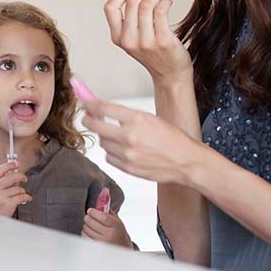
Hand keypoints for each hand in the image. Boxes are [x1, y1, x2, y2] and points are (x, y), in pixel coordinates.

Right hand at [0, 161, 32, 216]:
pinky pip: (21, 196)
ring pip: (17, 188)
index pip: (0, 170)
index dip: (9, 165)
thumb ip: (0, 184)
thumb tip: (14, 175)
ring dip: (22, 191)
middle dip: (20, 176)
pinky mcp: (8, 204)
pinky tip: (27, 198)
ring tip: (21, 195)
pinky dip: (27, 197)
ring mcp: (1, 196)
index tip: (16, 163)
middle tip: (24, 178)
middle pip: (11, 176)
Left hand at [81, 100, 205, 185]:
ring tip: (114, 134)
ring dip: (104, 136)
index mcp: (137, 119)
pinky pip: (109, 157)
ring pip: (102, 142)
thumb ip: (127, 114)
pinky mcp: (127, 168)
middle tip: (87, 117)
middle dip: (88, 120)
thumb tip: (104, 108)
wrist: (186, 161)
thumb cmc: (173, 139)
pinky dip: (111, 152)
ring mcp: (127, 154)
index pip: (103, 108)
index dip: (89, 104)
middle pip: (95, 126)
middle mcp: (129, 136)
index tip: (84, 102)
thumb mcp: (151, 118)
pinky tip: (122, 149)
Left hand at [81, 208, 133, 247]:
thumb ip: (108, 212)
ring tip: (89, 224)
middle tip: (88, 216)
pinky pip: (84, 237)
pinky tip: (88, 231)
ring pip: (87, 230)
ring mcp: (102, 242)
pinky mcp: (96, 247)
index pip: (103, 217)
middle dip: (87, 218)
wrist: (122, 247)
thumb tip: (99, 202)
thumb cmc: (118, 232)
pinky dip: (84, 232)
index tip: (90, 210)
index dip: (94, 212)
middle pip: (92, 223)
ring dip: (86, 225)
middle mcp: (109, 235)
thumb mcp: (117, 221)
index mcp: (116, 226)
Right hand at [104, 0, 192, 84]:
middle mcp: (129, 41)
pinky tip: (168, 2)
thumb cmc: (155, 52)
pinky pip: (161, 11)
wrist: (170, 74)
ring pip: (147, 5)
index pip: (111, 8)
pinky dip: (165, 1)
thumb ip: (133, 16)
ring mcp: (145, 42)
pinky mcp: (162, 41)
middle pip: (131, 2)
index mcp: (118, 38)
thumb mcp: (136, 37)